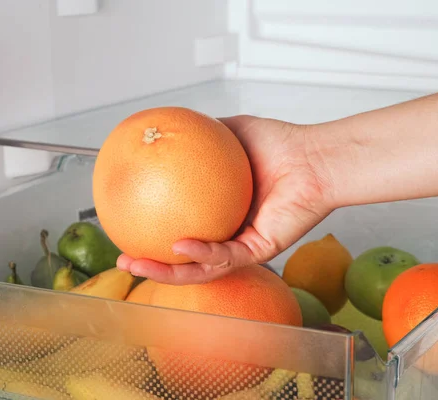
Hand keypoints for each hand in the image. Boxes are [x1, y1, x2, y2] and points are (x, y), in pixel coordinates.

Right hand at [117, 115, 336, 284]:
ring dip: (167, 272)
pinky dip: (200, 252)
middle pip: (184, 261)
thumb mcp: (228, 131)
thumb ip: (198, 134)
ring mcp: (244, 246)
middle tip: (124, 262)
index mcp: (219, 214)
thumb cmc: (279, 144)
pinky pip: (225, 255)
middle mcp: (229, 234)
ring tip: (138, 265)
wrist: (314, 155)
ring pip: (200, 269)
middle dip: (151, 266)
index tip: (125, 230)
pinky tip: (178, 246)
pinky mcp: (261, 249)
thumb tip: (164, 127)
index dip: (151, 236)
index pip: (179, 232)